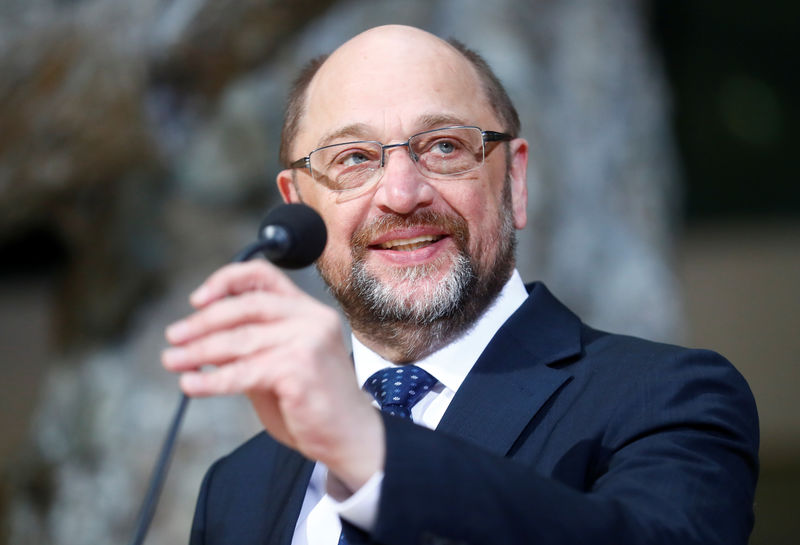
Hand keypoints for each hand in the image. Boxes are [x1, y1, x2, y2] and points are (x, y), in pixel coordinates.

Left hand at [161, 260, 383, 490]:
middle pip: (246, 306)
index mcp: (307, 310)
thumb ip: (248, 348)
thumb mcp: (276, 365)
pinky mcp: (301, 368)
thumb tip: (199, 341)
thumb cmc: (312, 403)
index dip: (226, 281)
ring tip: (173, 361)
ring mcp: (309, 340)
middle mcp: (312, 318)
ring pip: (240, 338)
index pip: (263, 276)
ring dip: (199, 350)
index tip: (197, 300)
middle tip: (174, 337)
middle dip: (202, 322)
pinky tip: (191, 385)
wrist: (349, 437)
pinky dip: (213, 380)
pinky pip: (244, 371)